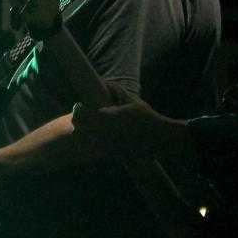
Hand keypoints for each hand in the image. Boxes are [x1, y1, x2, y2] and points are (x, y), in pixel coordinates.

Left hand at [71, 81, 187, 161]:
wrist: (160, 138)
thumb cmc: (147, 116)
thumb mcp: (132, 100)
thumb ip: (117, 90)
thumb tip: (105, 82)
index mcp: (104, 116)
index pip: (79, 112)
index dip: (79, 108)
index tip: (83, 106)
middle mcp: (101, 131)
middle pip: (77, 126)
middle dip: (79, 121)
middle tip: (86, 118)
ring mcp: (104, 144)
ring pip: (81, 141)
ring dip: (83, 135)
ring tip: (91, 131)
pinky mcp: (109, 155)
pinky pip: (92, 151)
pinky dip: (92, 146)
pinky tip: (101, 141)